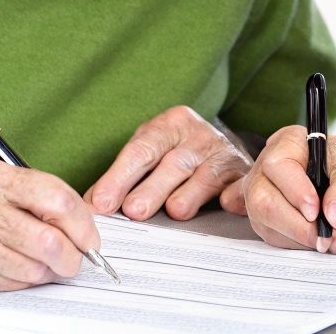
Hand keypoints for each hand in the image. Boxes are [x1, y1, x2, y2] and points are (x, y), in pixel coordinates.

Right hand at [0, 158, 101, 290]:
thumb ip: (35, 191)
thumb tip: (79, 220)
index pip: (57, 201)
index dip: (84, 223)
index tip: (90, 235)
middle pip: (50, 242)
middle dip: (74, 256)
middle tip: (77, 257)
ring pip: (36, 269)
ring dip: (52, 271)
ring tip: (50, 261)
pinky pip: (15, 284)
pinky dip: (28, 279)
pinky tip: (23, 266)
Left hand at [84, 105, 251, 220]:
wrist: (220, 147)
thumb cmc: (176, 153)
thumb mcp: (149, 153)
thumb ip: (121, 177)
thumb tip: (91, 205)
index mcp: (170, 124)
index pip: (142, 150)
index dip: (120, 177)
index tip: (103, 202)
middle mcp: (199, 134)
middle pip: (173, 163)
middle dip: (152, 188)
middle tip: (133, 210)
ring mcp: (224, 153)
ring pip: (205, 175)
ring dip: (189, 194)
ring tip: (174, 212)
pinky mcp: (244, 174)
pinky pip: (239, 185)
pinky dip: (234, 195)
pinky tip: (226, 203)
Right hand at [234, 127, 335, 253]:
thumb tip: (332, 217)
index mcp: (289, 143)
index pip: (279, 166)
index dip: (295, 192)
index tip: (316, 213)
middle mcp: (268, 167)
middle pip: (263, 199)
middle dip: (295, 225)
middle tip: (324, 237)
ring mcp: (263, 192)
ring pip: (265, 222)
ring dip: (299, 238)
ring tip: (330, 240)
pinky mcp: (266, 216)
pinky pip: (272, 235)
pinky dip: (297, 243)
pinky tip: (318, 240)